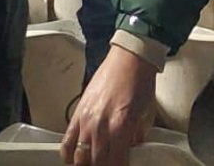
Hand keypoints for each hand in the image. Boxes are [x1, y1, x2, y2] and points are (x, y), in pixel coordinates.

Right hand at [61, 49, 156, 165]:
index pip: (116, 163)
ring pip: (80, 157)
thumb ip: (137, 136)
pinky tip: (76, 158)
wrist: (130, 58)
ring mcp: (86, 121)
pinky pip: (67, 143)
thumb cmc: (140, 82)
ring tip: (94, 162)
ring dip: (87, 163)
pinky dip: (69, 155)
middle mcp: (101, 126)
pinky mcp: (77, 114)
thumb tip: (132, 151)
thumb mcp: (146, 114)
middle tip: (109, 163)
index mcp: (121, 126)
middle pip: (96, 163)